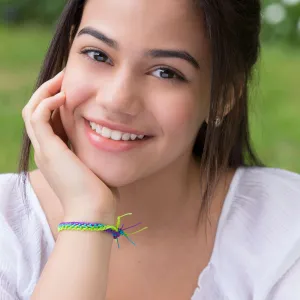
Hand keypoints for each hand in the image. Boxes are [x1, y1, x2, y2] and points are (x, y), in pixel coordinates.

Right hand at [22, 70, 115, 223]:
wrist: (94, 212)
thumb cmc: (100, 192)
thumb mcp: (97, 165)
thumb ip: (98, 151)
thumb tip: (114, 140)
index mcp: (56, 152)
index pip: (49, 119)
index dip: (57, 101)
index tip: (74, 87)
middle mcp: (46, 149)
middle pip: (36, 111)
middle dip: (50, 91)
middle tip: (66, 76)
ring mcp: (44, 149)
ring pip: (32, 110)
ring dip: (46, 91)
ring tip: (63, 79)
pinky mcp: (48, 149)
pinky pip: (38, 117)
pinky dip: (47, 103)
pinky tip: (65, 96)